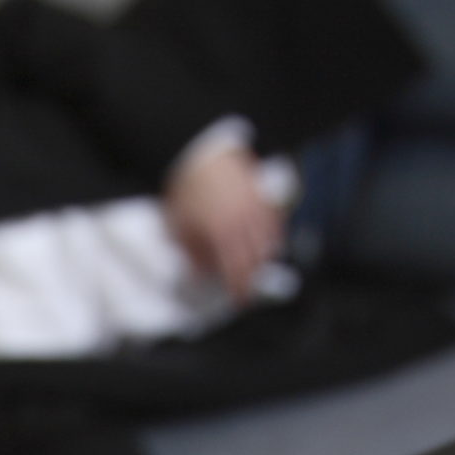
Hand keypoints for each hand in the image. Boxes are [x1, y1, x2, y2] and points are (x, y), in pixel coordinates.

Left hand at [163, 141, 283, 300]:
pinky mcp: (263, 195)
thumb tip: (203, 275)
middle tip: (247, 293)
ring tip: (256, 271)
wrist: (201, 153)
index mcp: (220, 232)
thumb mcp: (179, 226)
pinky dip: (274, 236)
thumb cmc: (186, 191)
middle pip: (255, 259)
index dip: (239, 288)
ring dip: (264, 259)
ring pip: (268, 241)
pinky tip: (269, 245)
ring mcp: (255, 207)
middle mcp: (242, 221)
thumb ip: (193, 253)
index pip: (235, 269)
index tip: (240, 301)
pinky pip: (275, 221)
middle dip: (252, 279)